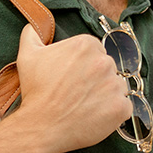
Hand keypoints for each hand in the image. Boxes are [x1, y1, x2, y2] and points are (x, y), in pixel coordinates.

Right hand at [13, 24, 133, 152]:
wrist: (41, 126)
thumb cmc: (36, 91)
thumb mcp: (28, 56)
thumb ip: (32, 35)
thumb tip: (33, 26)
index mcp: (86, 44)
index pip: (95, 52)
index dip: (83, 66)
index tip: (73, 78)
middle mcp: (105, 61)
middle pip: (107, 68)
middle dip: (95, 80)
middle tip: (77, 93)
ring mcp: (115, 85)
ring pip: (117, 87)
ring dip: (106, 95)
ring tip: (85, 105)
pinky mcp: (121, 107)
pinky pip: (124, 107)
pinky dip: (113, 112)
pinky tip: (95, 116)